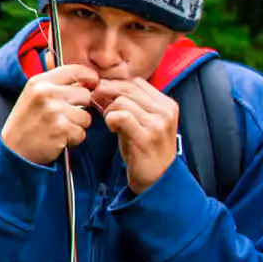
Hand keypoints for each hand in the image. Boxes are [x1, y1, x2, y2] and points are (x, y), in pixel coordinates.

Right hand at [0, 63, 96, 166]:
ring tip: (59, 129)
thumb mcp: (33, 95)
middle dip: (80, 107)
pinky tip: (58, 139)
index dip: (88, 76)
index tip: (93, 82)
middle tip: (65, 116)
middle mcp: (46, 92)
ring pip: (86, 116)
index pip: (74, 70)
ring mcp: (54, 110)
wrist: (12, 150)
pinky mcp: (61, 129)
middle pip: (85, 95)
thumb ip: (55, 85)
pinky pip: (81, 133)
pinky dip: (73, 139)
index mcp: (39, 82)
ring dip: (77, 126)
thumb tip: (84, 80)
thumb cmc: (25, 124)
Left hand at [93, 77, 179, 192]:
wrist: (157, 179)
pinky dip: (111, 120)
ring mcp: (157, 124)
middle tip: (96, 101)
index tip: (103, 92)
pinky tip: (112, 128)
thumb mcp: (144, 121)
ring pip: (122, 101)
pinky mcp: (146, 137)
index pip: (137, 81)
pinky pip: (121, 116)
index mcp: (166, 104)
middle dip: (107, 92)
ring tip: (110, 122)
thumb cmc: (146, 150)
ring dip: (109, 110)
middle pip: (128, 87)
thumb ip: (131, 103)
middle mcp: (165, 111)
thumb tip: (104, 86)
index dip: (116, 83)